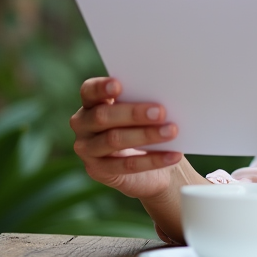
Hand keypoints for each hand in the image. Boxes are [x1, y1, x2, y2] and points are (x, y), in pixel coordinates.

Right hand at [71, 77, 183, 199]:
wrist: (149, 168)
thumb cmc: (143, 127)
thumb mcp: (139, 114)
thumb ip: (141, 103)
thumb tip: (162, 98)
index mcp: (90, 103)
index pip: (89, 91)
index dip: (101, 88)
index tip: (118, 85)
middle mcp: (83, 124)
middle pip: (103, 116)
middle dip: (133, 113)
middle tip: (161, 112)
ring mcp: (87, 149)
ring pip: (114, 140)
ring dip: (146, 135)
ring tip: (172, 131)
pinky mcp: (98, 170)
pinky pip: (126, 165)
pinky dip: (153, 160)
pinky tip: (173, 155)